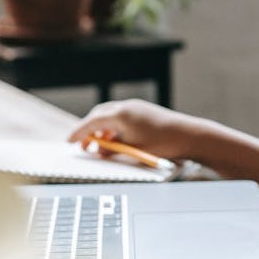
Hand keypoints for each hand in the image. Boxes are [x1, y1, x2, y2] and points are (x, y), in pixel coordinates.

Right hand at [67, 99, 201, 162]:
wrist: (190, 135)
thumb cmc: (163, 144)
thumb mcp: (133, 151)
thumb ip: (113, 150)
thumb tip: (99, 150)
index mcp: (121, 115)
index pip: (92, 122)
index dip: (79, 133)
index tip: (69, 141)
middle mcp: (126, 107)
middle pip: (99, 116)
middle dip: (89, 131)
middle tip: (83, 147)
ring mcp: (136, 107)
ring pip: (110, 116)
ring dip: (102, 130)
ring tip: (100, 147)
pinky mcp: (143, 111)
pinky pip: (122, 117)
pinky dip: (114, 128)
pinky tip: (116, 141)